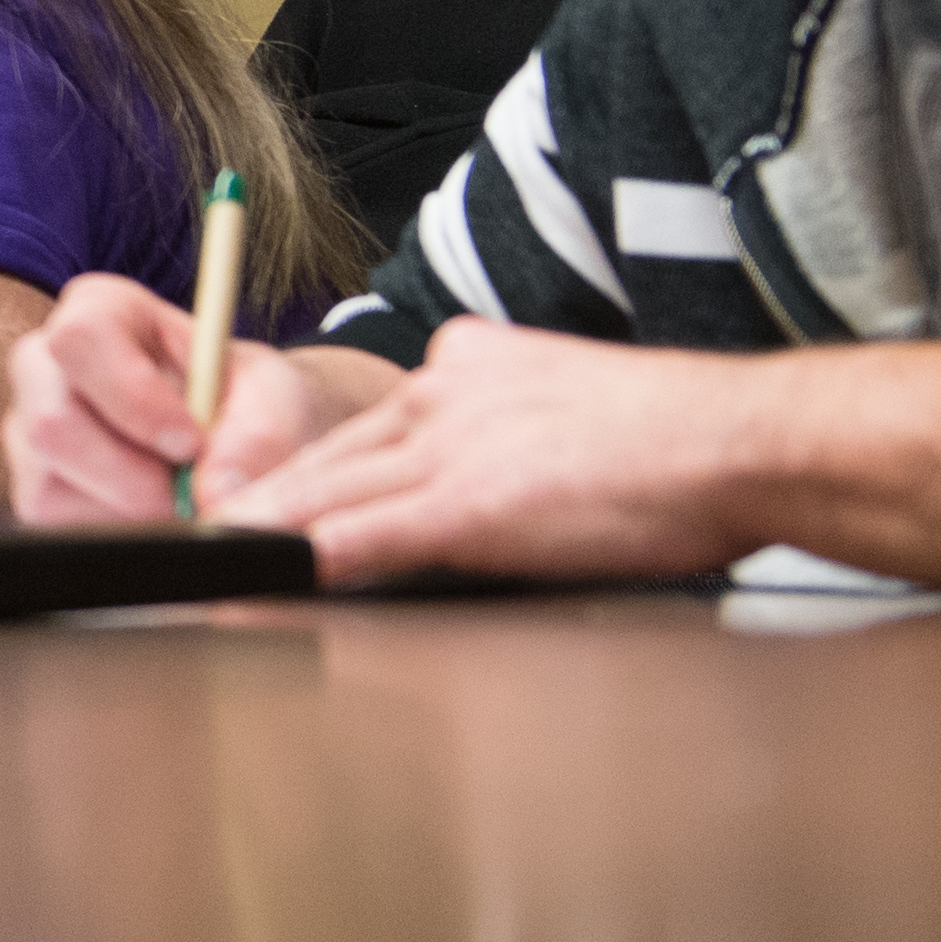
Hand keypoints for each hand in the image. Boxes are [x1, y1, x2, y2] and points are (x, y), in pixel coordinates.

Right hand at [2, 272, 375, 524]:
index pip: (82, 340)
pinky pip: (58, 528)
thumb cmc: (251, 400)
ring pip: (50, 487)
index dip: (133, 397)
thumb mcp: (275, 398)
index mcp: (99, 311)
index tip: (191, 443)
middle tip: (192, 498)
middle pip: (51, 423)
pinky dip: (117, 537)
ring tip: (183, 505)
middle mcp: (45, 366)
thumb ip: (259, 435)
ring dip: (130, 514)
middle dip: (131, 478)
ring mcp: (29, 431)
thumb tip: (215, 492)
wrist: (242, 440)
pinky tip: (156, 518)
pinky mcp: (33, 490)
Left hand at [219, 319, 785, 584]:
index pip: (366, 424)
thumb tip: (475, 484)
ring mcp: (454, 444)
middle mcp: (445, 391)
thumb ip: (503, 438)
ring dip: (267, 530)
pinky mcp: (474, 500)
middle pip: (328, 455)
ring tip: (207, 560)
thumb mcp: (567, 415)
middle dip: (262, 498)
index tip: (259, 492)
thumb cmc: (682, 442)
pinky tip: (273, 574)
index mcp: (467, 367)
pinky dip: (316, 556)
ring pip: (332, 490)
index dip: (308, 467)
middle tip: (199, 528)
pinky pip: (372, 532)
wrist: (741, 439)